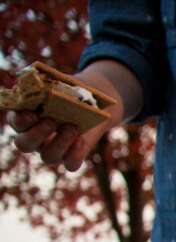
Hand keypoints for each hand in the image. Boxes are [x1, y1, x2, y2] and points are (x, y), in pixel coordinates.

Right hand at [6, 60, 141, 171]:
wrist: (94, 103)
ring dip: (59, 143)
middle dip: (36, 135)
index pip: (15, 123)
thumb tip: (34, 76)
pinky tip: (80, 141)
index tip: (32, 113)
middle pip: (23, 145)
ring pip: (48, 157)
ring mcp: (53, 148)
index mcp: (26, 117)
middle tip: (51, 122)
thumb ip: (44, 80)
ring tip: (72, 128)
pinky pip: (70, 165)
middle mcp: (35, 136)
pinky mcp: (72, 155)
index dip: (20, 121)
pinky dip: (74, 156)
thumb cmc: (69, 91)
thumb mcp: (59, 82)